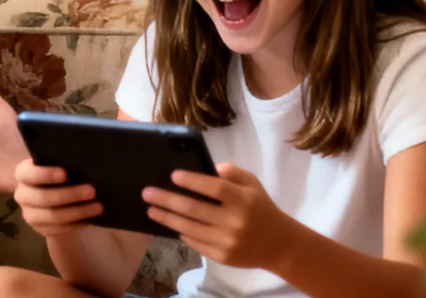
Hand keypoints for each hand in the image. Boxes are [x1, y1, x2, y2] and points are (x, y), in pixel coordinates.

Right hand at [14, 158, 100, 239]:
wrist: (53, 193)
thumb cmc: (58, 173)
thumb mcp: (56, 164)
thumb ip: (64, 163)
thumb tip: (84, 163)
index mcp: (23, 174)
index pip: (29, 174)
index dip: (45, 174)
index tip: (65, 174)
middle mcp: (22, 195)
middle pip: (43, 198)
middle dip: (69, 195)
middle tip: (92, 191)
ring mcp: (29, 214)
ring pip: (53, 216)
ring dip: (77, 212)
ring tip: (98, 207)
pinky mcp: (40, 229)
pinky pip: (59, 230)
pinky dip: (76, 225)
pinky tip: (90, 219)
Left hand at [144, 164, 294, 268]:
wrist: (279, 245)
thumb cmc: (261, 208)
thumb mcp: (252, 184)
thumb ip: (231, 173)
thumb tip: (206, 169)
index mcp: (243, 200)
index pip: (214, 188)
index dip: (192, 181)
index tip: (172, 175)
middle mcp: (234, 221)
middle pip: (194, 209)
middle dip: (167, 200)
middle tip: (147, 193)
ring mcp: (227, 242)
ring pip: (189, 228)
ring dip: (167, 218)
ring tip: (151, 209)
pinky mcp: (222, 257)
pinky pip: (195, 243)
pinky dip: (181, 233)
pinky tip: (171, 224)